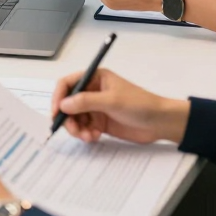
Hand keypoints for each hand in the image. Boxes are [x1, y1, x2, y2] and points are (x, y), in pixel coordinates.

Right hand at [51, 68, 189, 145]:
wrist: (159, 122)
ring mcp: (96, 107)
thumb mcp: (111, 101)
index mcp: (95, 78)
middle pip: (68, 103)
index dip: (58, 96)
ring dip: (77, 128)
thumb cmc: (139, 104)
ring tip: (88, 136)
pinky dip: (85, 134)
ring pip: (75, 118)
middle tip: (74, 131)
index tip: (56, 112)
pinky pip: (84, 127)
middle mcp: (92, 91)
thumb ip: (85, 102)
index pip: (68, 83)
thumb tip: (63, 105)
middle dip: (68, 118)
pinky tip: (94, 137)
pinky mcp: (100, 122)